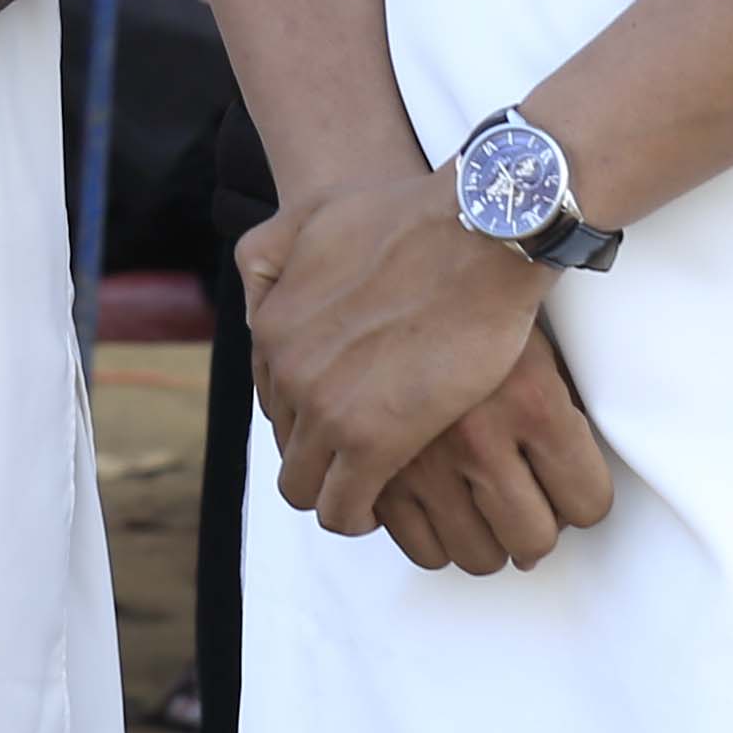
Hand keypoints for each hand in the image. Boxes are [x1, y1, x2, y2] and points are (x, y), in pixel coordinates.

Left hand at [241, 165, 553, 536]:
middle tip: (362, 461)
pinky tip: (388, 504)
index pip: (273, 402)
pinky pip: (344, 509)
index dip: (309, 418)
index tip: (343, 421)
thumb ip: (272, 262)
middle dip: (321, 460)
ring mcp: (324, 409)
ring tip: (376, 488)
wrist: (473, 230)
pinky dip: (359, 515)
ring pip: (307, 487)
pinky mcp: (373, 440)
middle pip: (288, 448)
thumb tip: (258, 300)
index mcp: (273, 328)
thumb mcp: (308, 221)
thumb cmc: (411, 218)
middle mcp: (288, 372)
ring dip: (337, 493)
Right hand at [359, 321, 617, 575]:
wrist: (404, 265)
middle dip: (535, 528)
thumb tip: (564, 497)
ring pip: (475, 555)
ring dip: (487, 539)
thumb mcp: (539, 351)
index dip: (582, 499)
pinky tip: (440, 507)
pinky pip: (415, 545)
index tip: (570, 491)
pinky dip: (432, 538)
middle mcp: (479, 435)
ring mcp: (420, 454)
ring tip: (483, 509)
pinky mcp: (374, 464)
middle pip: (533, 541)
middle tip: (526, 504)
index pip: (589, 503)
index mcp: (534, 402)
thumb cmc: (472, 302)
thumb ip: (557, 421)